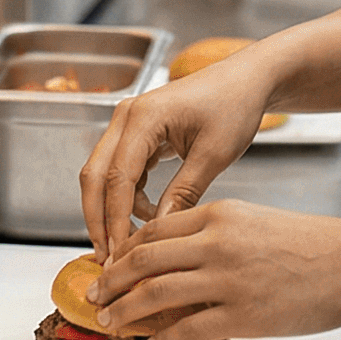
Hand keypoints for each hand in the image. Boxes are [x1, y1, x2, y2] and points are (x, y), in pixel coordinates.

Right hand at [78, 42, 278, 259]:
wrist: (245, 81)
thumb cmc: (234, 107)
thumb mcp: (213, 156)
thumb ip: (183, 193)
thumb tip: (158, 231)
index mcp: (144, 117)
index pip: (117, 178)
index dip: (115, 220)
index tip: (119, 255)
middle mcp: (127, 116)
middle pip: (95, 176)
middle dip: (98, 219)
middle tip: (106, 258)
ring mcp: (128, 123)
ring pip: (102, 174)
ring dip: (111, 210)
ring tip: (131, 242)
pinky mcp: (137, 132)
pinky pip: (120, 169)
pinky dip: (127, 196)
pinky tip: (147, 215)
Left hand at [92, 201, 340, 339]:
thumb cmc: (310, 244)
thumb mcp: (254, 221)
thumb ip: (214, 234)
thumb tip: (176, 257)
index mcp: (219, 214)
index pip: (154, 230)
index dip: (123, 251)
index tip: (109, 266)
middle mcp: (216, 243)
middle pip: (143, 260)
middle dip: (110, 281)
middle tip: (93, 295)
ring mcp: (228, 280)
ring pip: (155, 295)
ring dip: (124, 311)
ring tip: (109, 322)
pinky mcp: (242, 315)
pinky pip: (186, 329)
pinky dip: (161, 339)